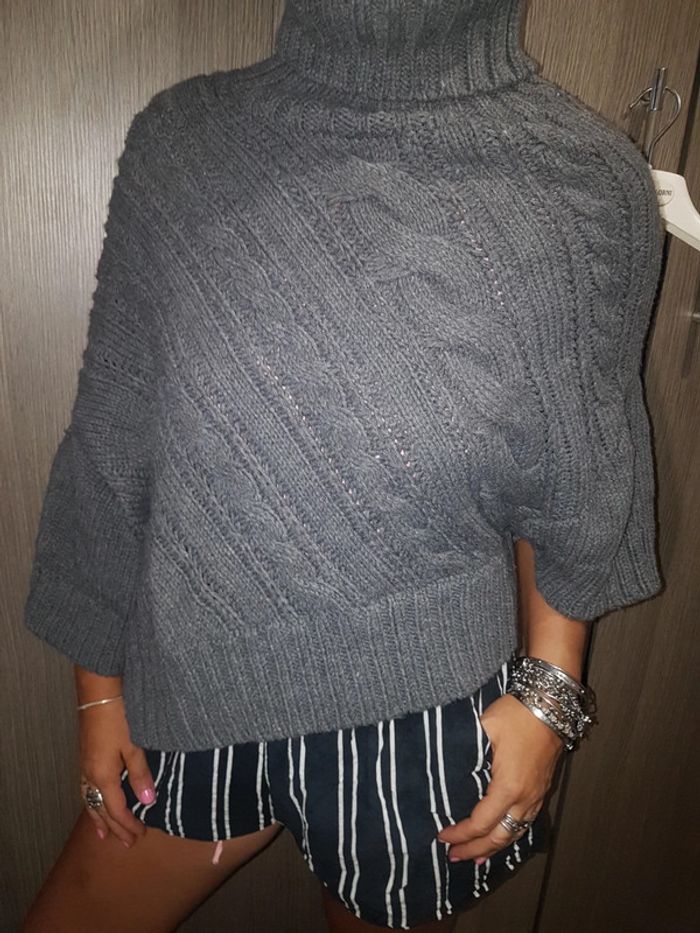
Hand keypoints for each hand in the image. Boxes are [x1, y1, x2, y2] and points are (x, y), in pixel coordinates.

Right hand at [78, 699, 156, 847]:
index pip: (116, 809)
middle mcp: (90, 775)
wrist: (99, 692)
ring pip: (90, 800)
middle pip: (101, 809)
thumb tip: (147, 801)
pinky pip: (86, 788)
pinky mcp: (85, 755)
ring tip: (104, 833)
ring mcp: (85, 765)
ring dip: (99, 818)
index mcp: (103, 776)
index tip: (140, 835)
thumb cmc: (119, 716)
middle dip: (114, 827)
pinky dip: (92, 802)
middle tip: (126, 843)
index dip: (128, 824)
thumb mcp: (135, 745)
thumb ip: (140, 774)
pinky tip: (95, 800)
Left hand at [436, 693, 563, 861]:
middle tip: (454, 857)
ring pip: (516, 832)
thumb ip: (464, 750)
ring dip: (495, 847)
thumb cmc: (517, 713)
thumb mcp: (484, 728)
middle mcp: (525, 797)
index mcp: (509, 786)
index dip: (461, 833)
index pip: (481, 822)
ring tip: (477, 858)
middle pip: (500, 837)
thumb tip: (443, 763)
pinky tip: (503, 836)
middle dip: (476, 850)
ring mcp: (537, 794)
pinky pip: (526, 822)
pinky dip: (511, 834)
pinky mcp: (542, 788)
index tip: (442, 836)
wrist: (550, 703)